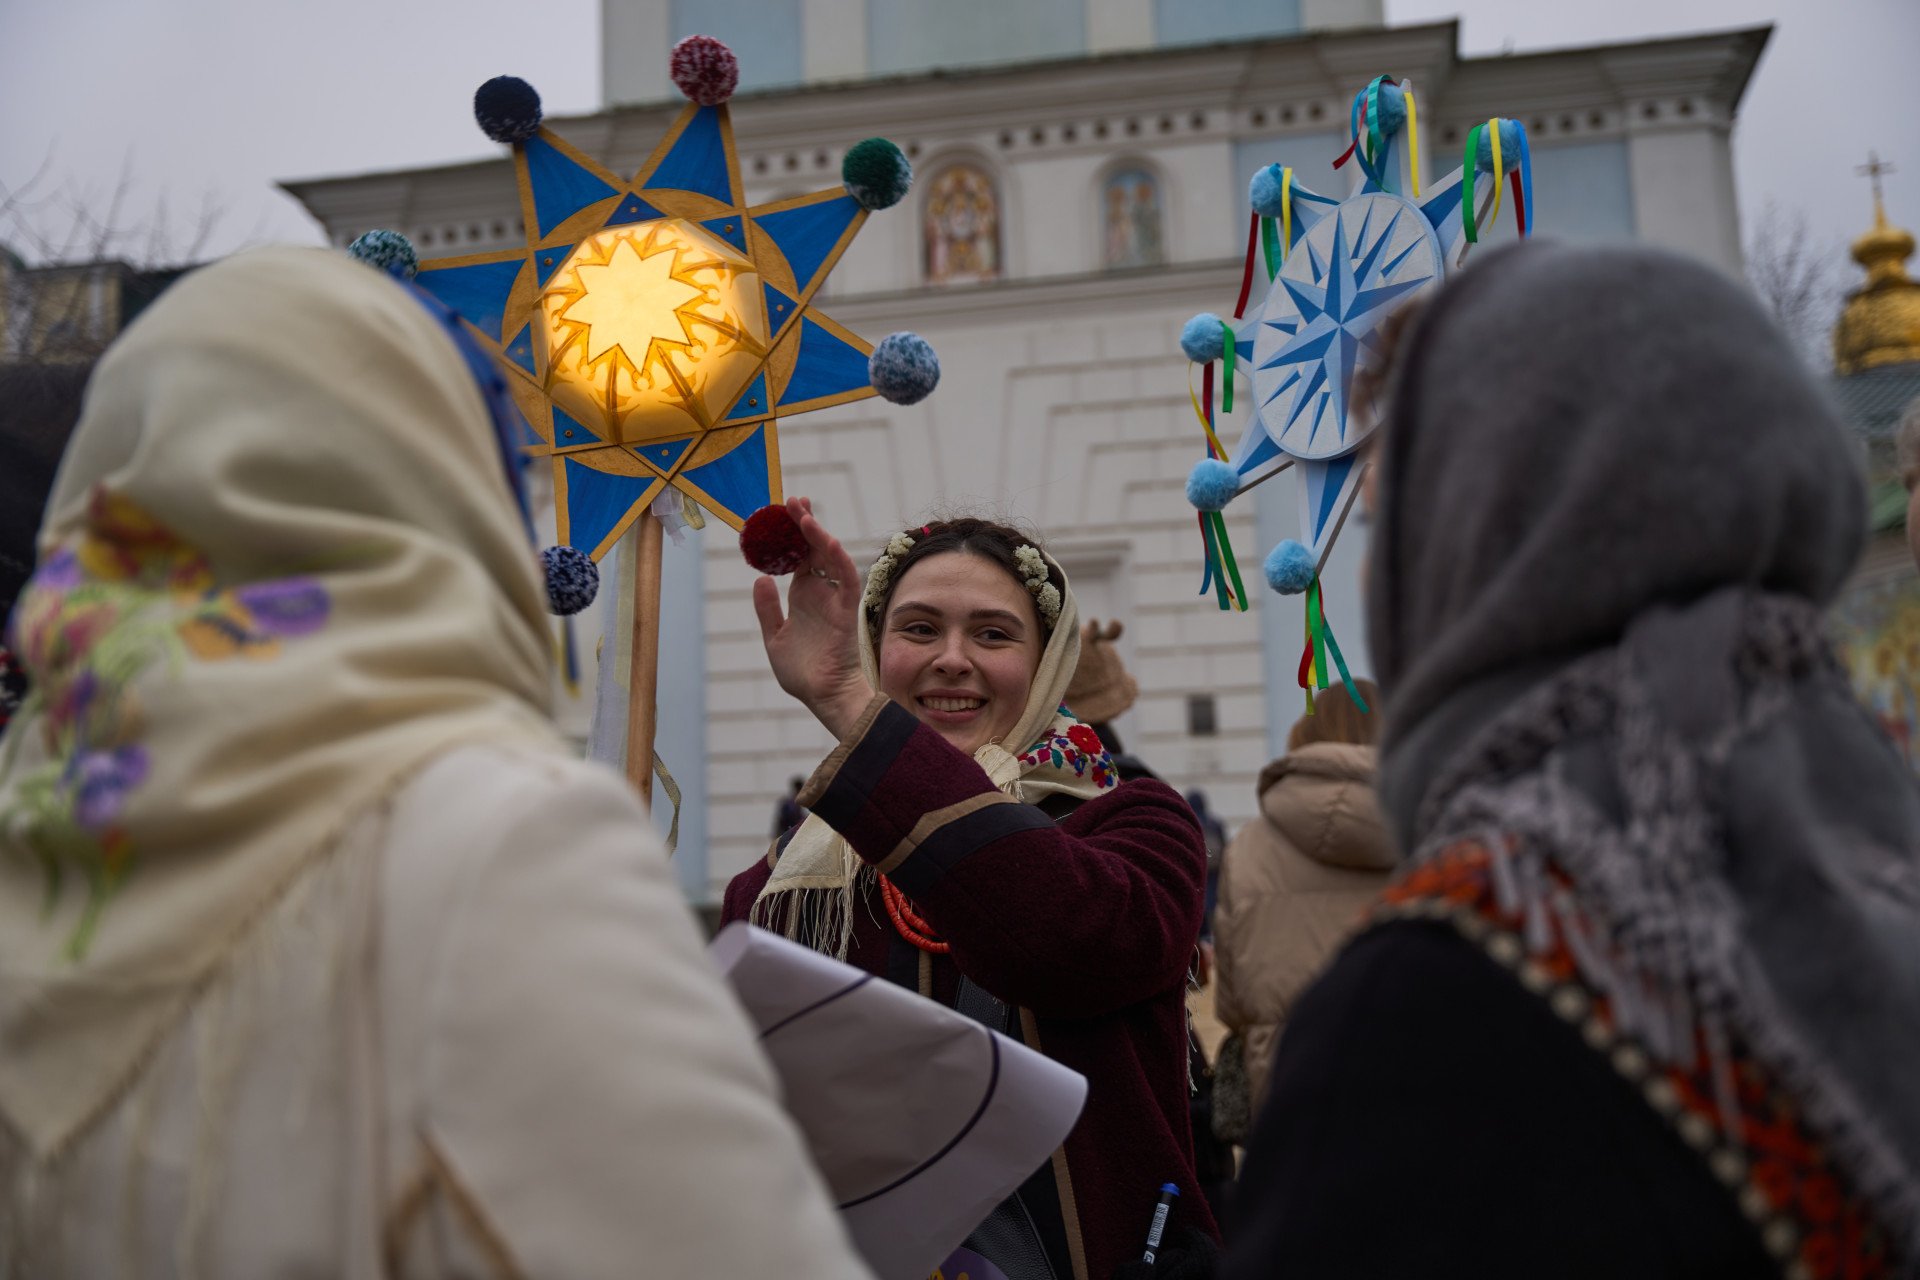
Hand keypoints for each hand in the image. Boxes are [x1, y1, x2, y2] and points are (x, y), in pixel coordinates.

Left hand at [751, 497, 870, 738]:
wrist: (823, 695)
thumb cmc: (802, 672)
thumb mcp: (774, 637)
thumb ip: (767, 609)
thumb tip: (759, 578)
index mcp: (803, 596)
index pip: (797, 557)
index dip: (790, 536)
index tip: (781, 513)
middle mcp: (819, 593)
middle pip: (813, 550)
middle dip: (804, 524)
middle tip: (794, 500)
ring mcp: (834, 599)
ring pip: (829, 559)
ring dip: (818, 535)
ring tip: (804, 513)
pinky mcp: (846, 610)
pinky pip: (845, 580)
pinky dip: (838, 560)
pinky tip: (826, 542)